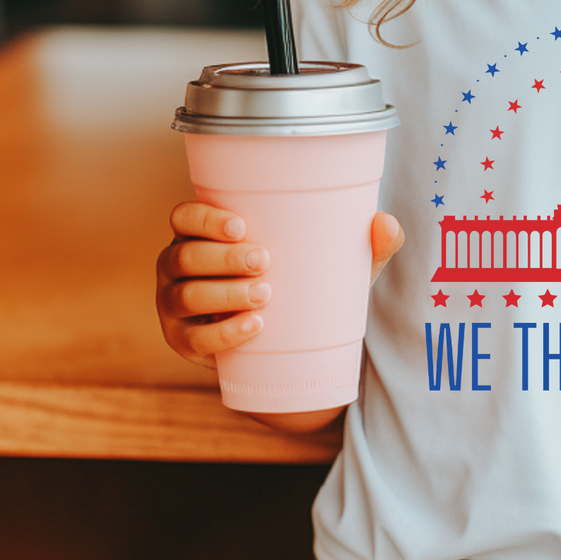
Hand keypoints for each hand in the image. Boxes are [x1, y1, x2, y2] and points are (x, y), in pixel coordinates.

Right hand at [156, 204, 404, 369]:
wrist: (293, 342)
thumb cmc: (307, 281)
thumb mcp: (337, 261)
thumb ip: (368, 243)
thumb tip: (385, 223)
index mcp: (204, 233)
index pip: (184, 217)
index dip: (203, 218)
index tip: (242, 225)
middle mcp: (180, 265)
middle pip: (185, 255)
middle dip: (221, 257)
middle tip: (265, 261)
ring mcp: (175, 305)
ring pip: (185, 296)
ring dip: (222, 294)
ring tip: (265, 295)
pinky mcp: (185, 342)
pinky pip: (193, 340)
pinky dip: (221, 334)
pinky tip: (251, 327)